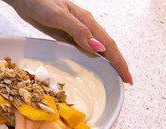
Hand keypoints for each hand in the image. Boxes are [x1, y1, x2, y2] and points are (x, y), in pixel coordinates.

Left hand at [4, 0, 132, 84]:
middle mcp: (84, 27)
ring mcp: (75, 32)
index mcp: (87, 22)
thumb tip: (98, 48)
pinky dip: (91, 59)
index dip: (119, 62)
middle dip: (117, 65)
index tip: (127, 78)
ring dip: (106, 63)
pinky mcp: (65, 36)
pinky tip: (91, 66)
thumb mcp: (60, 16)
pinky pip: (82, 50)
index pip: (108, 45)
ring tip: (113, 76)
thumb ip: (78, 31)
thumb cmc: (40, 3)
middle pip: (106, 48)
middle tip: (125, 81)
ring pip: (96, 50)